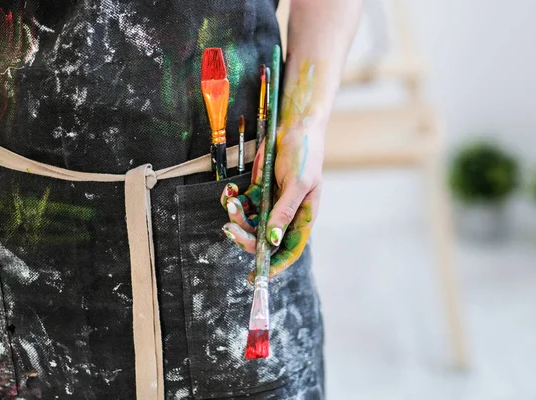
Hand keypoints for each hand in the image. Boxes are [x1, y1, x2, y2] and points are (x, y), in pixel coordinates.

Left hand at [220, 121, 323, 281]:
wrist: (295, 127)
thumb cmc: (305, 155)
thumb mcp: (298, 184)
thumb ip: (284, 212)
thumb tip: (273, 240)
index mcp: (302, 218)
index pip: (289, 251)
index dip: (274, 266)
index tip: (256, 276)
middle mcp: (286, 216)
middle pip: (263, 240)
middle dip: (245, 237)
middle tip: (229, 229)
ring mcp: (271, 205)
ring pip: (249, 224)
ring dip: (236, 216)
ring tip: (232, 200)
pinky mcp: (259, 192)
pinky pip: (242, 205)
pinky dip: (233, 201)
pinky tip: (231, 190)